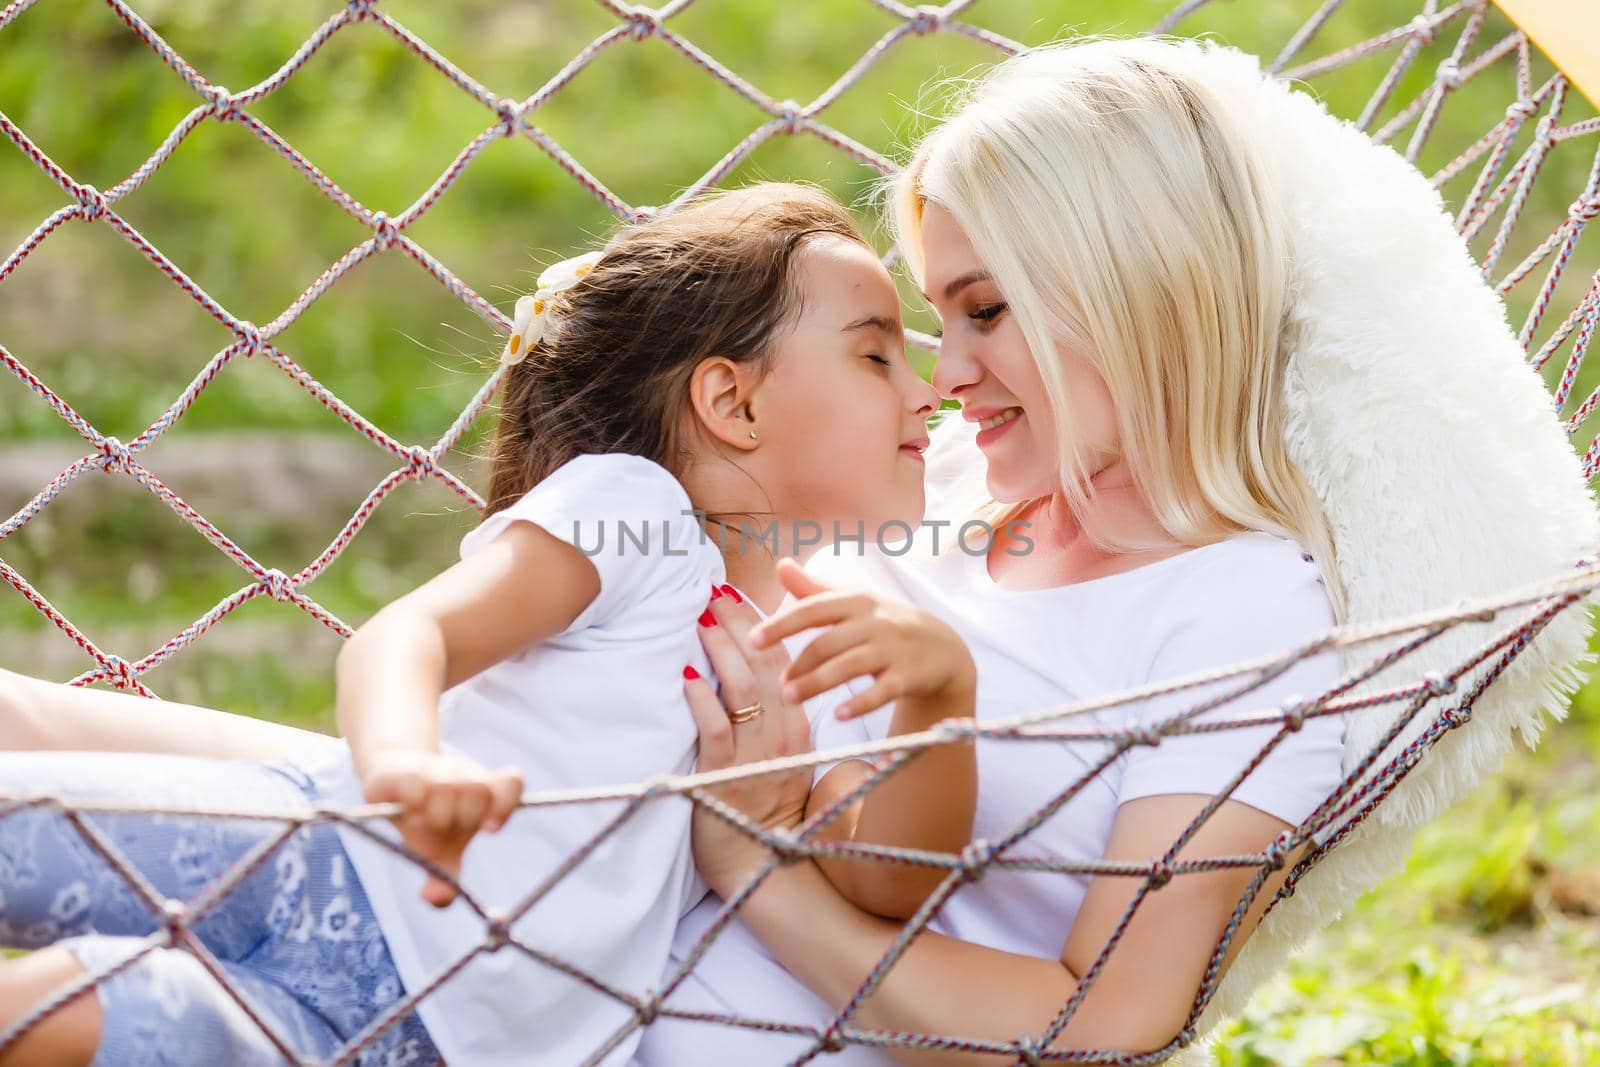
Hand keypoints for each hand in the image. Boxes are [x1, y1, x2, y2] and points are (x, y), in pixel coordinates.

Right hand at [360, 749, 523, 908]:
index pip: (511, 782)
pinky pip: (416, 783)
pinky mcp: (404, 769)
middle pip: (479, 788)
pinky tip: (407, 810)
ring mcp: (436, 769)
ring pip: (449, 786)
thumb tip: (438, 901)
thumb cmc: (426, 819)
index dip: (505, 805)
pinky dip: (414, 801)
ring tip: (422, 821)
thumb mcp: (438, 852)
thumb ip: (445, 877)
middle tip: (445, 828)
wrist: (389, 783)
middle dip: (464, 816)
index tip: (489, 830)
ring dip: (437, 813)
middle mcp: (464, 775)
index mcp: (483, 792)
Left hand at [681, 582, 814, 897]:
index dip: (760, 623)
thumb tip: (751, 666)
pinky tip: (686, 674)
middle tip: (713, 590)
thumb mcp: (779, 749)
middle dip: (738, 623)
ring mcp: (756, 754)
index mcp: (797, 723)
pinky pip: (716, 729)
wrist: (759, 862)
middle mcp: (782, 733)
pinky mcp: (726, 776)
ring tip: (700, 619)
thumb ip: (771, 708)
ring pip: (743, 689)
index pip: (783, 660)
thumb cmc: (762, 801)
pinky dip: (701, 698)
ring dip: (720, 649)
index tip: (737, 592)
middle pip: (763, 664)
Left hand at [748, 557, 976, 722]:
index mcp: (856, 601)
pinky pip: (883, 690)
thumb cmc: (887, 624)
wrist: (945, 648)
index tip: (752, 640)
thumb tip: (779, 564)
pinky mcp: (910, 675)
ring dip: (818, 683)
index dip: (782, 624)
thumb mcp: (855, 603)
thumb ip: (814, 589)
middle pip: (828, 642)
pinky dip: (861, 704)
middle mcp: (874, 621)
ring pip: (850, 666)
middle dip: (799, 664)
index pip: (813, 609)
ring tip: (790, 697)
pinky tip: (839, 716)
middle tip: (776, 686)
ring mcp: (893, 648)